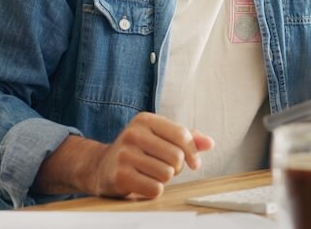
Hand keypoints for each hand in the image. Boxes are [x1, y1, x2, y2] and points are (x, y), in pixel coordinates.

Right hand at [91, 112, 214, 198]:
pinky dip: (154, 190)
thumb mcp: (159, 136)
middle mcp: (133, 134)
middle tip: (163, 167)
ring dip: (164, 179)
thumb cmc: (137, 150)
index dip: (193, 152)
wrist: (101, 166)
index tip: (193, 163)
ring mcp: (125, 155)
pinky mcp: (120, 176)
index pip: (182, 135)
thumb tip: (210, 143)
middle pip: (176, 157)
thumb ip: (186, 138)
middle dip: (176, 167)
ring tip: (151, 173)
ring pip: (167, 174)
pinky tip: (143, 183)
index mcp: (145, 119)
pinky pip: (155, 188)